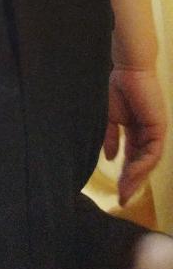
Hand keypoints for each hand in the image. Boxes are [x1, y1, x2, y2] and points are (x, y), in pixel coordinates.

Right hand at [103, 66, 168, 206]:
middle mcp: (148, 133)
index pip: (132, 158)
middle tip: (122, 199)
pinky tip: (131, 173)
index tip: (116, 192)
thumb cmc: (116, 88)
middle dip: (132, 183)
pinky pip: (152, 152)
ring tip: (125, 191)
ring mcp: (155, 131)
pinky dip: (142, 164)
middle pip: (142, 164)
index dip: (125, 175)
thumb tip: (110, 158)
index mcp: (137, 131)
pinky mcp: (158, 127)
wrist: (126, 69)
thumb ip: (111, 138)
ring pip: (148, 162)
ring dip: (137, 178)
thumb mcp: (109, 118)